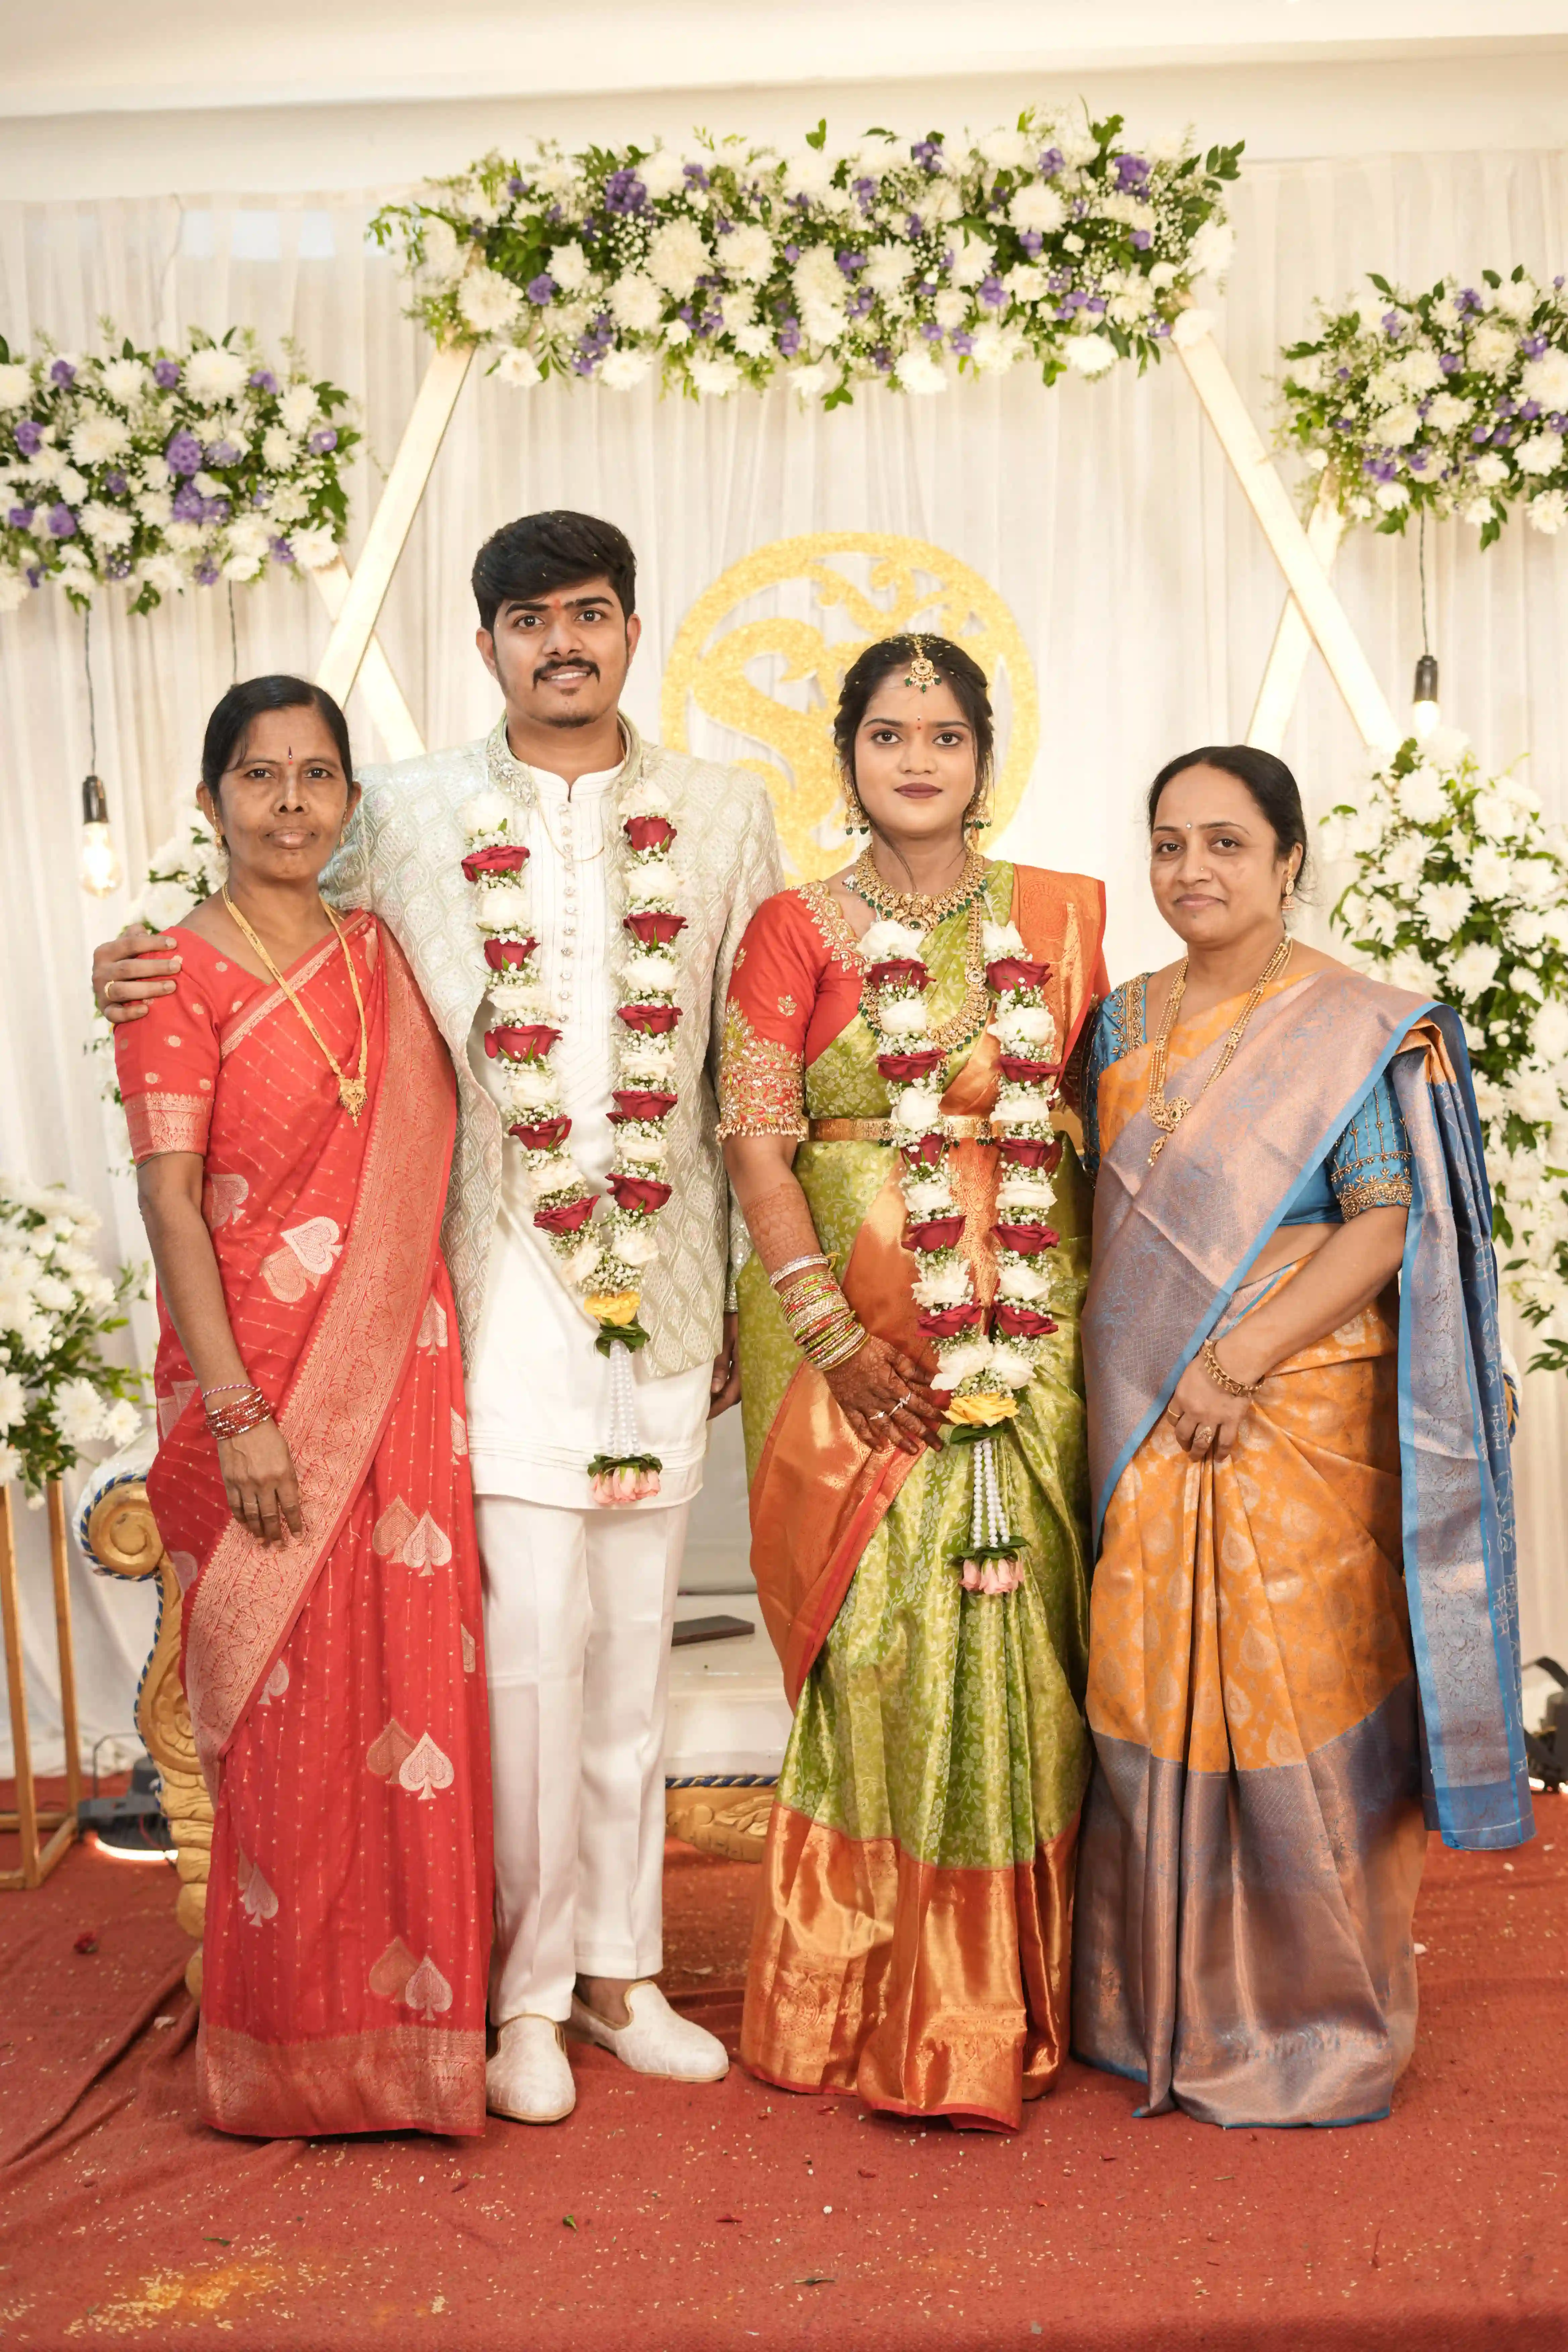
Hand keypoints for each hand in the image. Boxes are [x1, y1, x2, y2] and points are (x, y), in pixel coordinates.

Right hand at [93, 925, 181, 1023]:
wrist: (110, 989)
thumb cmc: (127, 963)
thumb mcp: (127, 947)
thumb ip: (135, 936)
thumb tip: (143, 930)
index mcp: (105, 952)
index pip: (130, 943)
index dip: (152, 943)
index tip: (174, 944)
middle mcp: (100, 972)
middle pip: (128, 968)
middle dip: (155, 967)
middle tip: (177, 967)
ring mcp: (101, 992)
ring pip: (123, 990)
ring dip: (149, 988)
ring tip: (172, 987)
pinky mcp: (105, 1010)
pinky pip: (115, 1014)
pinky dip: (130, 1013)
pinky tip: (146, 1009)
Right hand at [218, 1418, 303, 1543]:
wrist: (239, 1421)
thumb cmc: (267, 1435)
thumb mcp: (285, 1454)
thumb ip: (288, 1477)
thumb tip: (292, 1500)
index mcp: (282, 1474)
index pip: (291, 1506)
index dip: (295, 1523)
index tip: (298, 1536)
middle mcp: (264, 1482)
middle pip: (271, 1515)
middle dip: (276, 1533)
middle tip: (279, 1546)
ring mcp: (245, 1484)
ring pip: (252, 1515)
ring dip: (258, 1531)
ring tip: (263, 1541)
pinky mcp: (230, 1482)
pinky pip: (236, 1507)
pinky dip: (241, 1519)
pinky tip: (246, 1526)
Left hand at [708, 1311, 740, 1418]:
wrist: (741, 1297)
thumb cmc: (729, 1316)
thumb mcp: (722, 1338)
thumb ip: (720, 1363)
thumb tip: (715, 1389)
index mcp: (745, 1363)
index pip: (732, 1394)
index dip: (717, 1407)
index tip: (703, 1415)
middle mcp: (748, 1366)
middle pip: (735, 1394)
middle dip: (719, 1404)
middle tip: (702, 1412)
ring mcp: (747, 1361)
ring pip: (736, 1386)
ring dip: (722, 1395)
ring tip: (705, 1400)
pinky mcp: (743, 1356)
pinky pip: (736, 1376)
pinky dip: (724, 1383)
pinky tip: (714, 1385)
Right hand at [823, 1335, 944, 1456]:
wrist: (836, 1349)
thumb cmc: (866, 1348)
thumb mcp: (892, 1353)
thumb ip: (911, 1369)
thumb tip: (933, 1379)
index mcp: (893, 1386)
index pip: (917, 1403)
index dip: (933, 1412)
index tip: (947, 1421)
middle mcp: (881, 1400)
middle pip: (906, 1420)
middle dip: (924, 1433)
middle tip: (938, 1447)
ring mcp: (865, 1406)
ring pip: (885, 1427)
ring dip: (900, 1440)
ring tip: (913, 1451)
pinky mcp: (849, 1408)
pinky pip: (860, 1427)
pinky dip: (869, 1438)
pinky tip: (879, 1448)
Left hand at [1164, 1339, 1256, 1462]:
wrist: (1233, 1363)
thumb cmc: (1211, 1361)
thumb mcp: (1189, 1372)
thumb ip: (1186, 1386)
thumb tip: (1188, 1391)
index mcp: (1181, 1398)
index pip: (1172, 1416)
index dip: (1174, 1423)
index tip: (1178, 1425)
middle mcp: (1193, 1412)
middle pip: (1183, 1433)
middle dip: (1183, 1442)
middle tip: (1185, 1447)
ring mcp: (1212, 1419)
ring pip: (1201, 1442)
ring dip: (1197, 1452)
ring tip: (1196, 1457)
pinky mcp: (1230, 1422)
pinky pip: (1225, 1442)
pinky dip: (1221, 1452)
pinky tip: (1218, 1458)